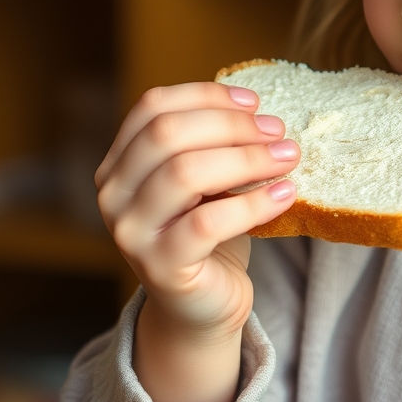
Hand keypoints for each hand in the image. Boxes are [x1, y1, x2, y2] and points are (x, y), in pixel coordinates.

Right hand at [95, 82, 299, 401]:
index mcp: (119, 162)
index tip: (254, 102)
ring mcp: (131, 232)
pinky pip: (208, 223)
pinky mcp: (161, 267)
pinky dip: (254, 203)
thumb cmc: (207, 231)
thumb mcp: (206, 179)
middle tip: (278, 131)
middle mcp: (113, 194)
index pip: (153, 106)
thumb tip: (258, 111)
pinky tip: (285, 194)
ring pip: (185, 173)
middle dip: (231, 126)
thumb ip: (214, 143)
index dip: (206, 96)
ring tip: (288, 158)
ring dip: (247, 159)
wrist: (202, 305)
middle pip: (167, 134)